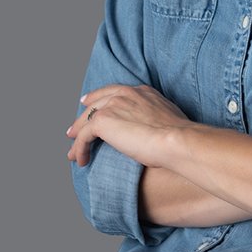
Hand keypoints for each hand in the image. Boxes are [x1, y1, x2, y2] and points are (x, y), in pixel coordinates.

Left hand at [66, 84, 188, 167]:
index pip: (113, 92)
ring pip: (86, 120)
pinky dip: (79, 149)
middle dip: (83, 117)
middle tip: (74, 129)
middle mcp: (124, 94)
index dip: (99, 98)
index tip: (89, 104)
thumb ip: (155, 116)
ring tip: (73, 152)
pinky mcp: (102, 121)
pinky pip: (83, 136)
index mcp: (140, 91)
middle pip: (95, 103)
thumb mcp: (167, 117)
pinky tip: (81, 160)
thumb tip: (154, 128)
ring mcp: (112, 105)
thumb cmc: (178, 135)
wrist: (175, 139)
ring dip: (78, 136)